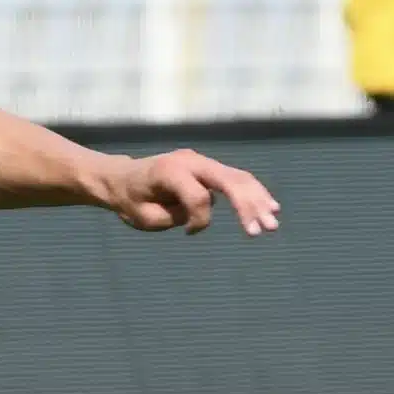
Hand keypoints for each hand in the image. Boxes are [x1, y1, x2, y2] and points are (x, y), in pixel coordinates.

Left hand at [97, 148, 280, 235]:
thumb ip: (173, 216)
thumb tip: (205, 210)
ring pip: (237, 178)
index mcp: (170, 171)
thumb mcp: (143, 216)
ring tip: (272, 222)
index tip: (188, 233)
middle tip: (266, 229)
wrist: (120, 178)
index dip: (198, 220)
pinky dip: (252, 193)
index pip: (198, 196)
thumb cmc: (129, 199)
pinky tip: (270, 206)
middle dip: (250, 205)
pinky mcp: (207, 168)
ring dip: (257, 200)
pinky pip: (234, 178)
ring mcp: (200, 161)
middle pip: (228, 180)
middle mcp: (190, 161)